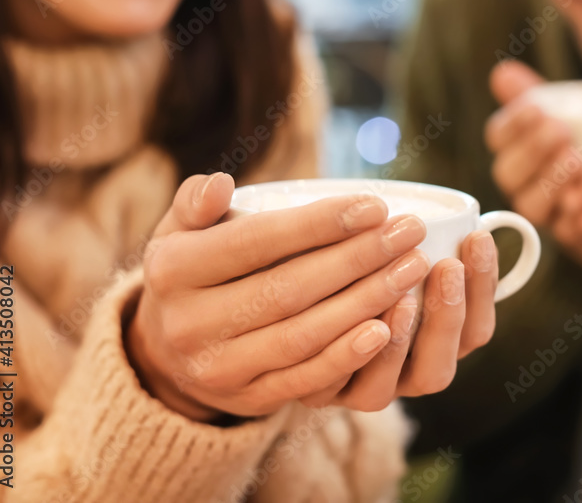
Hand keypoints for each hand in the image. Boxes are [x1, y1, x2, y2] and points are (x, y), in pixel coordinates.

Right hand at [127, 173, 438, 419]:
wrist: (169, 353)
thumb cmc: (195, 272)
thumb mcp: (179, 231)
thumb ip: (196, 203)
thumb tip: (221, 183)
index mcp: (172, 270)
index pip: (256, 242)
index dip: (320, 224)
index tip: (376, 206)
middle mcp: (188, 324)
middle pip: (289, 288)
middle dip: (358, 258)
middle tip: (409, 232)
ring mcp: (219, 368)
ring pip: (303, 335)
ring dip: (365, 302)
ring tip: (412, 269)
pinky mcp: (248, 399)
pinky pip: (305, 379)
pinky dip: (347, 356)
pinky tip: (387, 328)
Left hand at [329, 230, 498, 410]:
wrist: (286, 298)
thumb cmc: (348, 262)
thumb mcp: (392, 250)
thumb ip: (420, 244)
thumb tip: (470, 213)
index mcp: (433, 348)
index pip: (473, 332)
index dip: (482, 288)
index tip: (478, 238)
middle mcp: (400, 377)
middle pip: (437, 372)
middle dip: (447, 318)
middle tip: (446, 266)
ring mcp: (358, 389)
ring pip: (387, 391)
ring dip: (400, 343)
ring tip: (403, 297)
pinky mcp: (315, 392)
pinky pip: (331, 388)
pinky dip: (348, 355)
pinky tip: (356, 322)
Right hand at [485, 61, 580, 226]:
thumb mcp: (580, 114)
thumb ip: (541, 95)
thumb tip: (503, 72)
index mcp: (520, 151)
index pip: (498, 137)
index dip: (513, 124)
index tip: (537, 107)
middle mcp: (527, 187)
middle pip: (508, 175)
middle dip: (532, 152)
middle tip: (561, 131)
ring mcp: (551, 218)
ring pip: (531, 209)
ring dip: (551, 185)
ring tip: (578, 163)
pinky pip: (572, 240)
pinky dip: (580, 225)